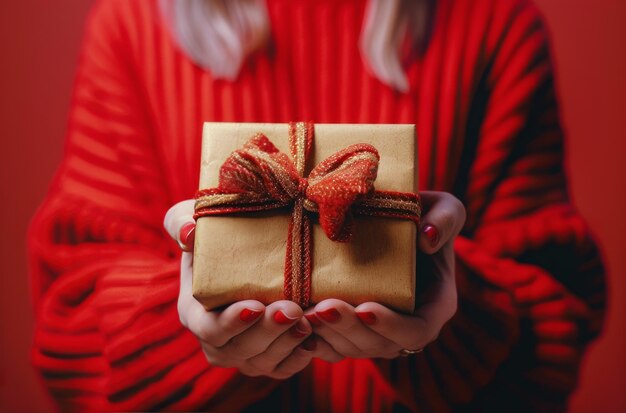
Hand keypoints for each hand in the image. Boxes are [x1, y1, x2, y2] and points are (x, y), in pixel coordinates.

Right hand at [164, 200, 314, 378]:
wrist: (241, 249)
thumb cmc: (214, 233)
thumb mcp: (192, 218)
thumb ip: (181, 221)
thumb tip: (188, 232)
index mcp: (194, 312)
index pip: (209, 328)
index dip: (231, 323)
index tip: (254, 306)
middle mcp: (216, 341)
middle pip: (240, 349)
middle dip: (268, 331)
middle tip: (293, 309)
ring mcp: (242, 354)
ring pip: (263, 362)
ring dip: (287, 343)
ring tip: (308, 320)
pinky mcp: (267, 359)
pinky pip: (283, 368)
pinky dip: (299, 357)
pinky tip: (315, 338)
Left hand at [304, 191, 465, 358]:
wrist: (393, 224)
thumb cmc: (423, 216)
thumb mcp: (444, 208)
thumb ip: (446, 218)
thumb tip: (427, 238)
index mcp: (434, 306)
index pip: (417, 330)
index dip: (391, 326)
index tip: (365, 308)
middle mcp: (406, 327)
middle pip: (379, 345)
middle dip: (349, 329)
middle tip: (323, 308)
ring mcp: (378, 333)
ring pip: (352, 348)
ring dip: (328, 335)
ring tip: (304, 313)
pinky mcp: (352, 331)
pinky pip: (333, 348)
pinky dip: (313, 341)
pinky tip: (296, 325)